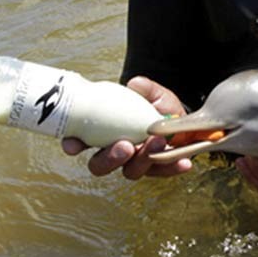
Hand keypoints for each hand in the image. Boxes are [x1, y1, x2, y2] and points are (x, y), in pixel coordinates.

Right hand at [61, 76, 191, 178]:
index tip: (73, 146)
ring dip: (143, 160)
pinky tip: (184, 163)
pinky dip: (173, 168)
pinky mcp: (156, 169)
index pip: (80, 141)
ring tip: (158, 143)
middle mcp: (115, 152)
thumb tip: (135, 84)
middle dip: (110, 159)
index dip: (73, 144)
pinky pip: (163, 172)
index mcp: (104, 133)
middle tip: (125, 146)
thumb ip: (146, 89)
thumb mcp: (154, 94)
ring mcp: (135, 163)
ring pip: (131, 171)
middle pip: (100, 165)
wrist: (182, 121)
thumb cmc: (159, 107)